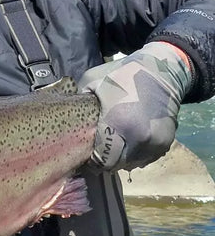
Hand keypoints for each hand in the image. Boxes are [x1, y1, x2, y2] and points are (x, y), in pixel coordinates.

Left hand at [79, 41, 192, 170]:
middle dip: (105, 159)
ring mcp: (155, 142)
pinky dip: (135, 153)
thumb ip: (79, 102)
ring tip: (114, 142)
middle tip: (98, 149)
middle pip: (115, 164)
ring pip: (131, 163)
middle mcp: (139, 137)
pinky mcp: (165, 143)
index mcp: (118, 122)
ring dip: (120, 157)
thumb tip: (69, 120)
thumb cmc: (123, 74)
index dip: (91, 159)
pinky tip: (129, 140)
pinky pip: (145, 158)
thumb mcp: (92, 81)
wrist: (163, 71)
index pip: (101, 158)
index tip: (86, 154)